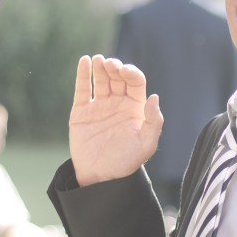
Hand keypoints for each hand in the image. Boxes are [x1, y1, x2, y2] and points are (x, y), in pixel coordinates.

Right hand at [69, 55, 163, 185]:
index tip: (125, 72)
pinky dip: (83, 74)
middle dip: (115, 67)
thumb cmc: (126, 162)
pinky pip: (82, 89)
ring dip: (100, 67)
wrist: (101, 176)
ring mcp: (99, 106)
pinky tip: (84, 61)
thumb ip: (153, 122)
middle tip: (110, 64)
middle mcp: (118, 103)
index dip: (131, 73)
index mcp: (135, 108)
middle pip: (118, 77)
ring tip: (99, 60)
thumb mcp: (146, 145)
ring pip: (101, 80)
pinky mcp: (82, 111)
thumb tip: (154, 97)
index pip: (135, 82)